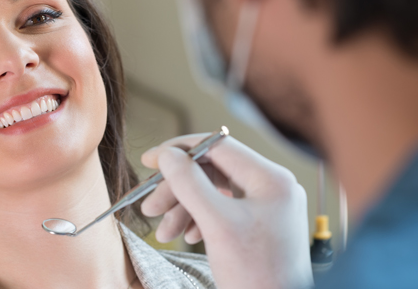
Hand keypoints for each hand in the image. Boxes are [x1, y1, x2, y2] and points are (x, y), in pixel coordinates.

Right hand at [141, 134, 312, 288]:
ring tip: (164, 232)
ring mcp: (266, 205)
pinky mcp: (259, 222)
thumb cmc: (257, 276)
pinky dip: (200, 219)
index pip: (218, 146)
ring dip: (184, 208)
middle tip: (151, 207)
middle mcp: (271, 186)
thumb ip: (190, 184)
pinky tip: (188, 236)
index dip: (180, 150)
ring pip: (214, 192)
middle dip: (178, 189)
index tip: (151, 159)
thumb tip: (167, 155)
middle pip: (212, 171)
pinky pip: (222, 209)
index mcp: (270, 178)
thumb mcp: (216, 225)